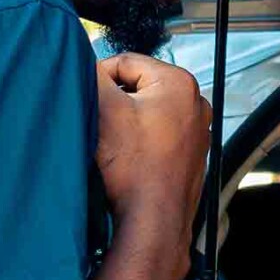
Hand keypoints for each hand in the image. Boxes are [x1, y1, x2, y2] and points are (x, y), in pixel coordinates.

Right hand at [95, 52, 208, 237]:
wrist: (153, 219)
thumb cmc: (137, 170)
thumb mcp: (105, 109)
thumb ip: (92, 75)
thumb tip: (83, 60)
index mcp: (180, 83)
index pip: (125, 62)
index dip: (99, 78)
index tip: (88, 99)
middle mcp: (195, 104)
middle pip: (138, 86)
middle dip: (115, 101)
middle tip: (102, 124)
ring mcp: (197, 131)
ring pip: (146, 112)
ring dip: (126, 122)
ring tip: (116, 145)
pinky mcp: (191, 154)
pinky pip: (157, 136)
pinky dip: (140, 142)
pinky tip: (130, 159)